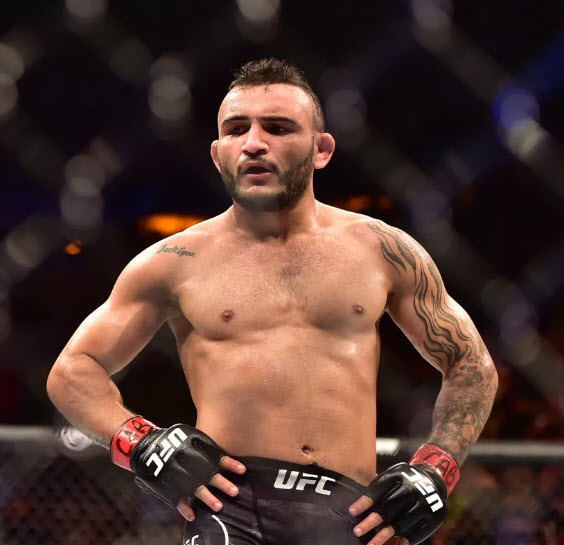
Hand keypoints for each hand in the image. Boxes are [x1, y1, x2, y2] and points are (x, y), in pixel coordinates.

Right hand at [111, 419, 246, 521]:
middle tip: (235, 491)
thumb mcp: (188, 435)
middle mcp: (190, 465)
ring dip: (208, 498)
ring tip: (219, 506)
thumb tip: (223, 455)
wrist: (147, 447)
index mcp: (196, 451)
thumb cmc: (172, 440)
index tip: (242, 470)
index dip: (230, 464)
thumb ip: (204, 444)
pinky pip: (177, 500)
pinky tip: (192, 516)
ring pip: (196, 490)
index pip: (217, 457)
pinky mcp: (169, 487)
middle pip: (209, 475)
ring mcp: (179, 478)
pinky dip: (184, 508)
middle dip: (222, 484)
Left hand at [348, 463, 447, 544]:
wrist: (432, 479)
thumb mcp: (392, 475)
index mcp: (399, 475)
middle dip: (371, 522)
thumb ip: (377, 488)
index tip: (351, 512)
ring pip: (401, 524)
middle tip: (357, 531)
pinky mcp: (434, 517)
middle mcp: (413, 488)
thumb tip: (355, 506)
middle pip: (389, 508)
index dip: (365, 501)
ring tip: (371, 544)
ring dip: (383, 536)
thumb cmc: (403, 480)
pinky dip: (403, 540)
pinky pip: (416, 533)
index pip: (379, 489)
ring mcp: (425, 503)